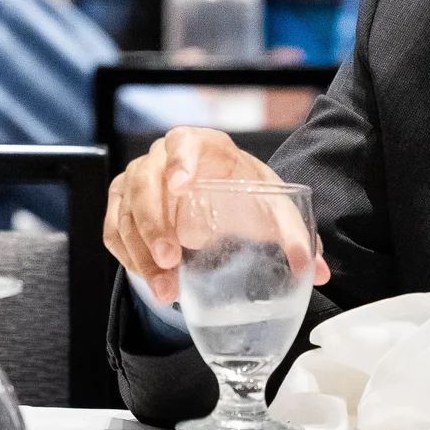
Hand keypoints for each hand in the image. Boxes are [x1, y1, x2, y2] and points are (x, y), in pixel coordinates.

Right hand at [102, 128, 323, 305]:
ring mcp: (137, 180)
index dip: (179, 161)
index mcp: (202, 146)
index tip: (181, 186)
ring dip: (140, 251)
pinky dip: (127, 257)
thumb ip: (295, 235)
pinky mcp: (123, 206)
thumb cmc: (244, 194)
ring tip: (164, 288)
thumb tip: (315, 271)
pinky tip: (150, 280)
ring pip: (125, 211)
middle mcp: (162, 158)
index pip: (183, 141)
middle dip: (154, 223)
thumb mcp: (272, 207)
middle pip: (145, 181)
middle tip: (171, 259)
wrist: (221, 197)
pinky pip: (114, 230)